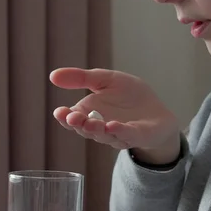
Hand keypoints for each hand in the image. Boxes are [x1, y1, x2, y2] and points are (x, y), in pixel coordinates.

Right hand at [50, 68, 180, 163]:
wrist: (157, 111)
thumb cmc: (129, 96)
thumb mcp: (104, 80)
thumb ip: (81, 78)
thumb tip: (53, 75)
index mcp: (89, 114)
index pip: (72, 119)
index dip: (65, 117)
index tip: (59, 112)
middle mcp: (100, 127)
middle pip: (85, 129)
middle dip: (78, 124)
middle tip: (71, 118)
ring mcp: (119, 134)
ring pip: (104, 135)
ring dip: (96, 129)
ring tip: (90, 122)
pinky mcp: (137, 135)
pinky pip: (127, 135)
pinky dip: (120, 131)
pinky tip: (113, 126)